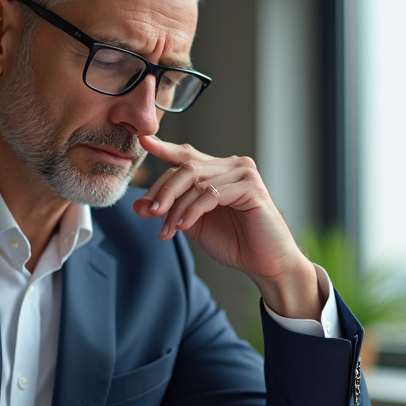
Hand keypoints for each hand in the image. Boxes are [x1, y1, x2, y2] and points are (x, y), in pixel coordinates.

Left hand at [132, 136, 319, 318]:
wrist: (265, 264)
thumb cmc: (235, 242)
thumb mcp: (193, 224)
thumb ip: (171, 210)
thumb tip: (139, 205)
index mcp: (220, 170)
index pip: (187, 157)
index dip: (165, 149)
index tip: (143, 142)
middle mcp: (233, 165)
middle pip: (186, 168)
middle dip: (163, 191)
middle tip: (149, 212)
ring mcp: (244, 174)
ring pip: (196, 181)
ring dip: (176, 207)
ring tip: (168, 229)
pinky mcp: (251, 188)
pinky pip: (211, 194)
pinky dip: (193, 210)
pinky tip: (184, 225)